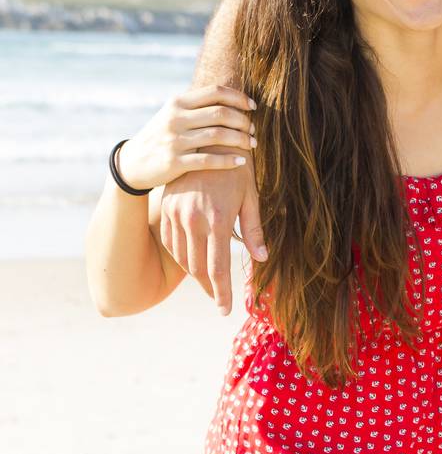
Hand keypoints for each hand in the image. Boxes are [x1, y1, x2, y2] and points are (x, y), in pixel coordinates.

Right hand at [116, 85, 253, 191]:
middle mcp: (175, 118)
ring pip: (218, 135)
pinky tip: (241, 162)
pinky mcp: (174, 161)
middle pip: (221, 113)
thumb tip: (234, 98)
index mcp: (178, 102)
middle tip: (254, 130)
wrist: (133, 162)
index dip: (239, 98)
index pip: (216, 92)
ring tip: (252, 144)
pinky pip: (209, 160)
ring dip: (241, 140)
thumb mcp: (174, 114)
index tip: (253, 107)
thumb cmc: (163, 136)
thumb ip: (197, 106)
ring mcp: (174, 140)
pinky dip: (229, 161)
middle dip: (244, 121)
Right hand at [157, 101, 267, 314]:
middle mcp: (194, 221)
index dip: (222, 292)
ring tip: (210, 286)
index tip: (226, 310)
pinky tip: (193, 264)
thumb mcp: (251, 199)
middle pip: (198, 269)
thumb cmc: (238, 171)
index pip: (218, 268)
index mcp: (218, 221)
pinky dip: (182, 257)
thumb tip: (262, 259)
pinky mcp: (167, 209)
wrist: (208, 142)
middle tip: (220, 302)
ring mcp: (177, 215)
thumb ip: (254, 230)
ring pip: (182, 258)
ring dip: (195, 276)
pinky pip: (171, 242)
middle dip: (210, 289)